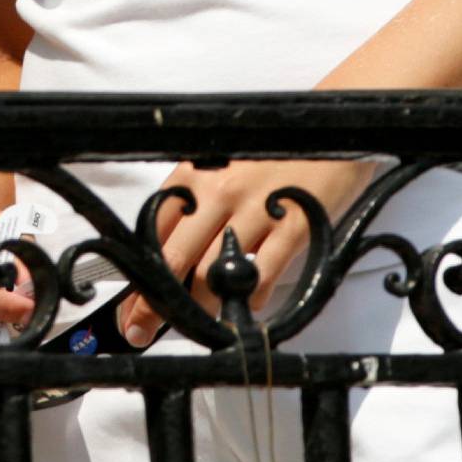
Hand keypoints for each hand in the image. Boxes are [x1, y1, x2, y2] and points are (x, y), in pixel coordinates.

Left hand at [117, 158, 373, 347]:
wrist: (331, 129)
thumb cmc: (270, 154)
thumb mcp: (222, 166)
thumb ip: (195, 204)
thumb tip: (168, 257)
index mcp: (195, 174)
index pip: (153, 232)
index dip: (138, 274)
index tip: (129, 305)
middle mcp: (219, 190)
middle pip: (176, 259)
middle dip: (154, 305)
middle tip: (142, 331)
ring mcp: (256, 209)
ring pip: (214, 276)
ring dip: (202, 310)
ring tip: (199, 326)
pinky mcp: (293, 227)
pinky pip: (262, 277)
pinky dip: (250, 302)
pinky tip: (246, 308)